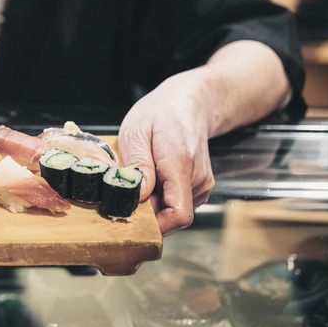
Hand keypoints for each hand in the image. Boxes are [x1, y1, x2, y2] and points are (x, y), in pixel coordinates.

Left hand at [118, 72, 214, 235]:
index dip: (154, 225)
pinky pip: (176, 202)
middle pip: (171, 215)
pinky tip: (154, 174)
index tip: (130, 215)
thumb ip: (138, 165)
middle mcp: (197, 179)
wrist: (190, 101)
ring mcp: (201, 184)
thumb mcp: (137, 132)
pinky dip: (160, 196)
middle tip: (127, 188)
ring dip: (152, 202)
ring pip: (172, 210)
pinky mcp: (198, 186)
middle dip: (146, 211)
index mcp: (180, 165)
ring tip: (143, 174)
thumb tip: (137, 197)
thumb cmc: (161, 112)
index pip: (177, 215)